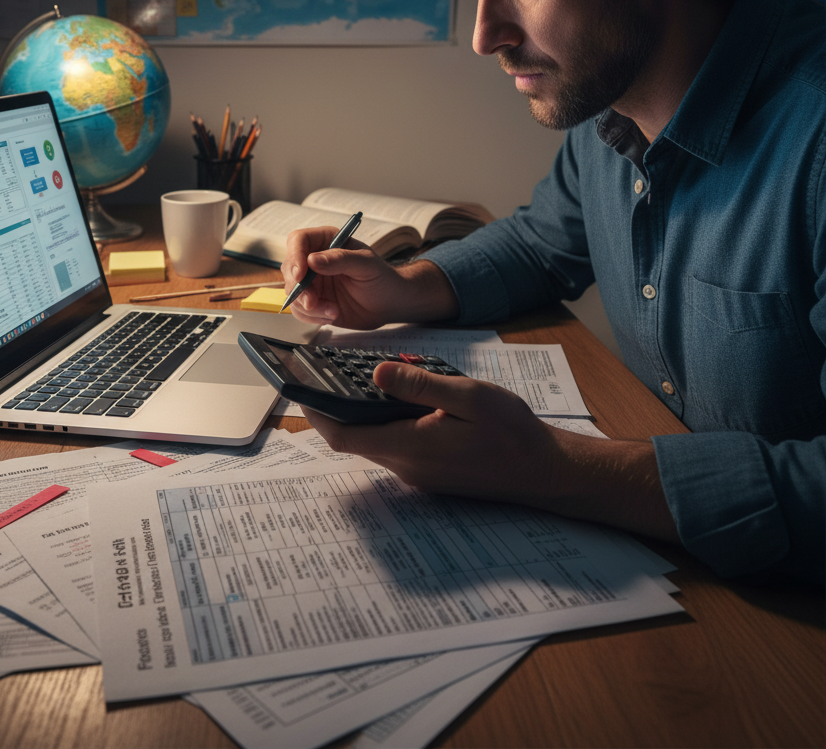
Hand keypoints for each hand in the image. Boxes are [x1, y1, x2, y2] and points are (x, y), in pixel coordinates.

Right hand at [281, 227, 455, 328]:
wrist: (390, 304)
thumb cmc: (382, 278)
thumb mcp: (366, 264)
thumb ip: (340, 260)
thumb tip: (312, 259)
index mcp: (326, 241)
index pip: (298, 241)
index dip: (295, 256)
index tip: (301, 275)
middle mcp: (314, 260)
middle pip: (290, 268)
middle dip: (298, 288)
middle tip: (312, 302)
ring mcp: (313, 283)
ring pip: (293, 293)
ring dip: (308, 307)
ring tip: (332, 312)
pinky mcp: (314, 303)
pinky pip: (300, 310)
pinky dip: (313, 317)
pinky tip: (332, 315)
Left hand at [304, 362, 679, 541]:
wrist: (548, 473)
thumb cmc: (512, 433)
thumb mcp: (468, 396)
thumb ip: (420, 386)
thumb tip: (377, 373)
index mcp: (410, 446)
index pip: (344, 436)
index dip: (316, 414)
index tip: (299, 389)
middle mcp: (407, 465)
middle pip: (353, 439)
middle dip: (334, 410)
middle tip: (322, 376)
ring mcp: (418, 473)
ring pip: (374, 441)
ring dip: (361, 414)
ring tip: (357, 378)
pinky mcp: (431, 472)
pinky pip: (395, 444)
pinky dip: (385, 421)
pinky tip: (397, 397)